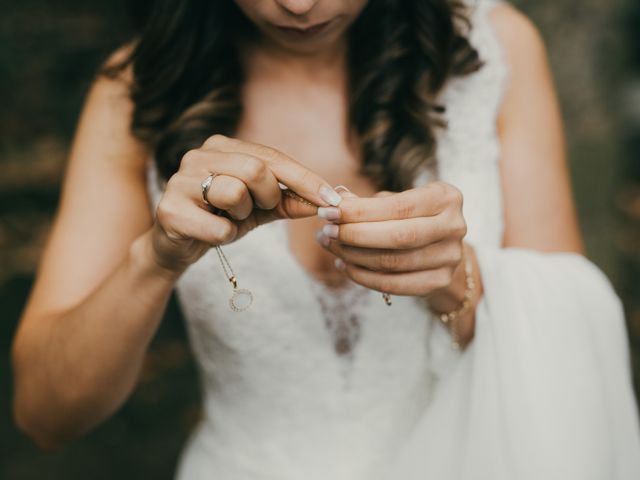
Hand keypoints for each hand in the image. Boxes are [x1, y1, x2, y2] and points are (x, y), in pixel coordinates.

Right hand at [150, 134, 342, 273]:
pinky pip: (218, 226)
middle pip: (256, 169)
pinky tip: (212, 232)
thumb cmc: (221, 219)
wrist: (177, 246)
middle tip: (260, 209)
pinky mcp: (169, 208)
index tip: (333, 199)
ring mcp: (180, 179)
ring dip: (242, 216)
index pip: (273, 157)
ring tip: (228, 218)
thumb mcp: (260, 209)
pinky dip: (224, 236)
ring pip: (235, 192)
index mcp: (223, 147)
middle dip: (269, 196)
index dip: (305, 179)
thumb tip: (329, 200)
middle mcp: (200, 154)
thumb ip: (290, 201)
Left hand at [315, 182, 466, 296]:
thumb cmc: (410, 216)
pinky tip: (344, 266)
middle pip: (398, 236)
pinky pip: (395, 284)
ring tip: (330, 246)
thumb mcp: (393, 202)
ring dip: (353, 256)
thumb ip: (365, 202)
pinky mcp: (440, 281)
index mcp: (446, 197)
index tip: (328, 211)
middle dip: (355, 235)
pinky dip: (364, 277)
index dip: (360, 211)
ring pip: (393, 262)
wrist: (439, 246)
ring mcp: (450, 257)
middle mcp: (454, 226)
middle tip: (326, 232)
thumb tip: (335, 197)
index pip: (398, 207)